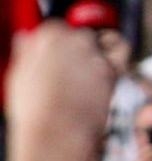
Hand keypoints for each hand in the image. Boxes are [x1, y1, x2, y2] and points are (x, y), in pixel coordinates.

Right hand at [6, 21, 113, 146]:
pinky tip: (114, 68)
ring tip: (98, 64)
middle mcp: (72, 39)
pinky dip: (119, 56)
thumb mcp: (19, 78)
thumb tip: (28, 40)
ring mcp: (93, 52)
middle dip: (81, 49)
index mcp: (47, 37)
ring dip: (105, 48)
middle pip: (83, 34)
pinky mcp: (111, 67)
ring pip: (106, 40)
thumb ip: (27, 54)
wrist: (57, 132)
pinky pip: (122, 51)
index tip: (60, 55)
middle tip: (77, 69)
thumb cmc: (36, 112)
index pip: (57, 28)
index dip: (60, 44)